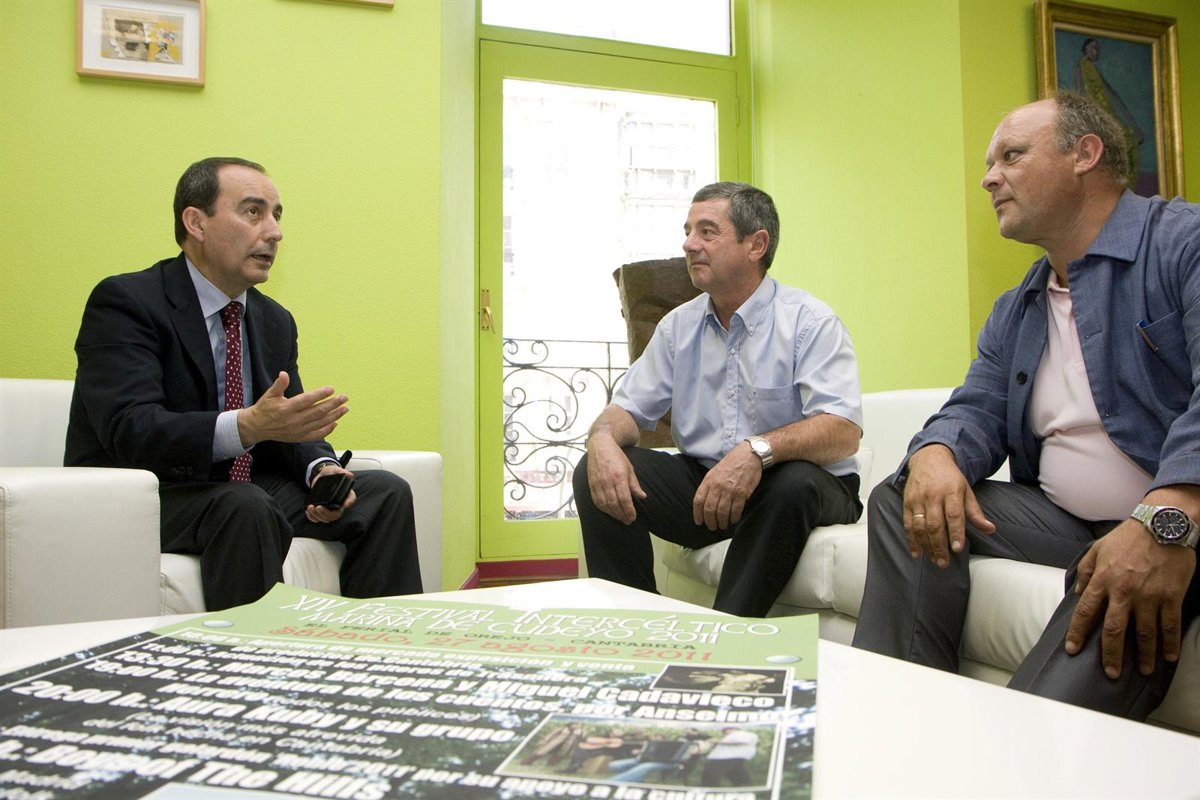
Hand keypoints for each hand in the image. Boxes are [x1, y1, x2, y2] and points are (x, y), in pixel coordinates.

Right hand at [238, 372, 347, 446]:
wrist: (257, 427)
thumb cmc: (264, 408)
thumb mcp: (269, 394)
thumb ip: (279, 385)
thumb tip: (284, 374)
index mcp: (286, 408)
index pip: (307, 400)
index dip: (320, 394)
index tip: (331, 389)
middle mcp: (293, 420)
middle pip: (317, 412)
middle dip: (333, 404)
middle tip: (344, 397)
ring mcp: (297, 430)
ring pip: (320, 423)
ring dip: (334, 415)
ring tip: (344, 408)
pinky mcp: (299, 437)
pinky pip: (316, 435)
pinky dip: (327, 430)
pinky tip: (335, 422)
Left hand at [305, 464, 356, 523]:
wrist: (321, 475)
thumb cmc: (330, 474)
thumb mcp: (335, 470)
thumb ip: (341, 471)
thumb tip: (348, 474)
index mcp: (345, 494)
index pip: (351, 500)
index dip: (348, 503)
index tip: (344, 504)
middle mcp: (339, 504)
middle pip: (336, 515)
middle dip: (326, 514)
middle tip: (318, 507)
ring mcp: (329, 508)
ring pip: (326, 518)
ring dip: (317, 516)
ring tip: (311, 507)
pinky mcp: (321, 510)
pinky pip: (318, 518)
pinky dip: (312, 517)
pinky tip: (308, 511)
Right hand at [586, 434, 645, 524]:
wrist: (600, 446)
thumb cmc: (617, 457)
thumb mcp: (629, 468)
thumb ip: (634, 484)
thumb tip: (642, 497)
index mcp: (619, 477)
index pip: (624, 499)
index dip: (629, 510)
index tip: (633, 517)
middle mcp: (607, 481)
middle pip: (614, 504)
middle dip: (622, 515)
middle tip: (628, 521)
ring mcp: (598, 483)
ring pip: (605, 504)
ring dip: (613, 514)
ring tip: (620, 518)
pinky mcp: (591, 485)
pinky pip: (596, 501)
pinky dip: (603, 509)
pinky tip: (609, 512)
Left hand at [692, 441, 760, 530]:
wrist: (748, 455)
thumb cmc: (731, 464)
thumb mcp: (714, 472)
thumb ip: (709, 486)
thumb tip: (704, 502)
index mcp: (708, 480)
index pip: (698, 500)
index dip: (698, 513)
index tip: (699, 521)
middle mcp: (717, 486)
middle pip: (709, 509)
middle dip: (710, 521)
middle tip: (712, 527)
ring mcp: (729, 490)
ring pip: (722, 512)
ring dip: (722, 522)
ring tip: (723, 526)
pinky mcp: (742, 493)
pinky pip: (736, 510)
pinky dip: (734, 518)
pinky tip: (733, 520)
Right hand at [902, 445, 994, 566]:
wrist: (928, 458)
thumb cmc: (949, 477)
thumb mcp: (966, 491)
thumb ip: (975, 512)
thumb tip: (990, 529)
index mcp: (951, 492)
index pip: (953, 515)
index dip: (955, 533)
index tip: (957, 549)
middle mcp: (933, 496)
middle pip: (935, 524)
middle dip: (939, 546)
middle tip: (944, 563)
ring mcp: (918, 500)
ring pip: (920, 526)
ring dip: (926, 546)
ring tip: (934, 560)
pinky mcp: (907, 503)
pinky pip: (907, 524)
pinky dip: (911, 540)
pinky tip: (916, 553)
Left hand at [1065, 521, 1195, 677]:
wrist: (1162, 525)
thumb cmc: (1128, 536)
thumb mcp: (1097, 549)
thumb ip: (1085, 571)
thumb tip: (1077, 592)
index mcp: (1103, 580)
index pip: (1085, 612)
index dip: (1077, 633)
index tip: (1073, 650)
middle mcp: (1124, 592)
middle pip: (1114, 630)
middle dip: (1111, 655)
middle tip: (1111, 673)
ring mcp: (1149, 596)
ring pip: (1144, 633)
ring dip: (1143, 655)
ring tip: (1142, 671)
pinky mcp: (1171, 597)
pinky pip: (1170, 625)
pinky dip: (1170, 643)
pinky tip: (1168, 657)